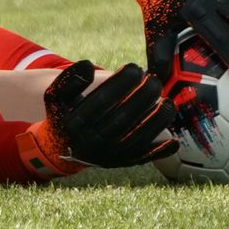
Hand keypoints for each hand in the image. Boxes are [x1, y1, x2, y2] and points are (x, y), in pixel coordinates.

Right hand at [17, 61, 177, 177]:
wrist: (60, 149)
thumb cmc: (62, 114)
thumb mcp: (55, 94)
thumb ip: (70, 78)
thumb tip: (89, 65)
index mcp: (75, 123)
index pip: (102, 100)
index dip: (121, 82)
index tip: (135, 67)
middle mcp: (92, 142)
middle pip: (124, 118)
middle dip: (143, 96)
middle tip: (154, 80)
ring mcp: (108, 155)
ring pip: (137, 139)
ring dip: (156, 120)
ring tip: (167, 101)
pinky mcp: (120, 164)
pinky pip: (142, 159)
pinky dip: (159, 152)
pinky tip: (173, 140)